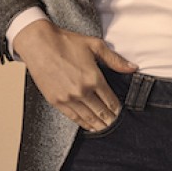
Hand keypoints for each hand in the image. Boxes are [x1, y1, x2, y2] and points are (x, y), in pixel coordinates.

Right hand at [13, 20, 136, 130]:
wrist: (39, 44)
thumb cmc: (66, 42)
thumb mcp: (95, 45)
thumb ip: (115, 59)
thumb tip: (132, 68)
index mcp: (93, 78)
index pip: (110, 100)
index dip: (117, 109)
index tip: (120, 112)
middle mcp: (82, 91)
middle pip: (101, 111)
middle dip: (110, 119)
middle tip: (116, 124)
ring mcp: (68, 98)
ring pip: (88, 117)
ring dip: (98, 125)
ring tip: (105, 128)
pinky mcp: (56, 100)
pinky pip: (72, 117)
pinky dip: (83, 123)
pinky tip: (89, 126)